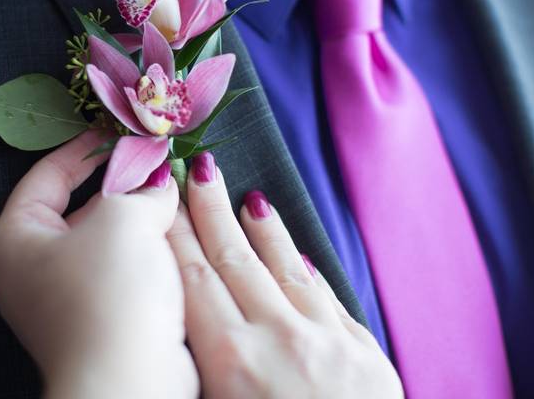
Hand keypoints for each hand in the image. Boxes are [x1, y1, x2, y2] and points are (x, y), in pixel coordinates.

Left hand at [0, 130, 196, 398]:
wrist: (128, 382)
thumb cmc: (109, 294)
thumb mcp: (123, 219)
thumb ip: (142, 188)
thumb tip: (161, 180)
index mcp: (15, 239)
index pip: (45, 175)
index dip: (83, 146)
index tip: (117, 130)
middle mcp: (31, 270)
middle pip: (77, 207)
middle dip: (121, 183)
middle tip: (157, 159)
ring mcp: (65, 300)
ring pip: (106, 241)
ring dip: (140, 217)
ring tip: (175, 190)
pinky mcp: (100, 322)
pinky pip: (123, 271)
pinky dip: (147, 251)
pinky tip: (179, 233)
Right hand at [168, 152, 402, 398]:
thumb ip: (201, 364)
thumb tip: (188, 323)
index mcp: (232, 359)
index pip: (196, 279)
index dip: (178, 235)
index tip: (165, 196)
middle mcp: (280, 338)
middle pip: (237, 261)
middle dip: (214, 212)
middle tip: (201, 170)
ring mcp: (330, 343)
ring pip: (290, 272)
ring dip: (267, 234)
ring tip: (252, 199)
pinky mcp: (369, 359)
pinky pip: (331, 304)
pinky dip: (312, 277)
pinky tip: (304, 261)